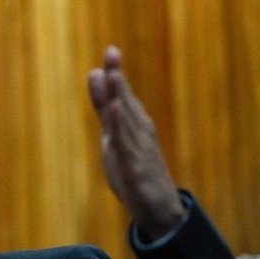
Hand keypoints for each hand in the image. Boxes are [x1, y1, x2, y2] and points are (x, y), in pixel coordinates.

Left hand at [88, 46, 184, 238]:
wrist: (158, 207)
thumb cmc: (136, 170)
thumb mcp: (115, 138)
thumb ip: (106, 112)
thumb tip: (100, 86)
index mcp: (135, 124)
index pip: (123, 96)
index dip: (116, 74)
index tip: (110, 50)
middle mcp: (140, 131)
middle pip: (125, 101)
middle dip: (118, 78)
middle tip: (111, 52)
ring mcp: (138, 148)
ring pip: (126, 119)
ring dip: (120, 96)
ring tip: (112, 74)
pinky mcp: (135, 166)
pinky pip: (125, 144)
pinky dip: (119, 127)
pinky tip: (114, 111)